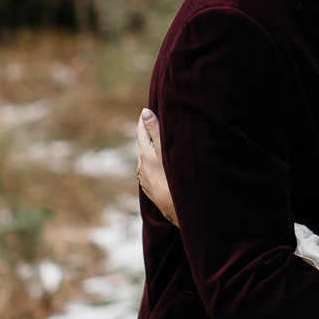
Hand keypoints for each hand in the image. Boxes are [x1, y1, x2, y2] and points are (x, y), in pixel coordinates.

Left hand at [136, 108, 177, 225]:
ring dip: (152, 148)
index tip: (151, 108)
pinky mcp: (151, 189)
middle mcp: (142, 166)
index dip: (145, 119)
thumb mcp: (164, 150)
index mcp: (144, 154)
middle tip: (157, 121)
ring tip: (161, 141)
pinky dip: (155, 162)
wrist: (177, 210)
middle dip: (148, 133)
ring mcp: (146, 179)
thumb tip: (144, 112)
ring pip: (146, 158)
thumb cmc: (173, 176)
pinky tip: (163, 164)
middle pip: (143, 144)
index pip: (141, 130)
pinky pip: (150, 170)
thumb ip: (155, 130)